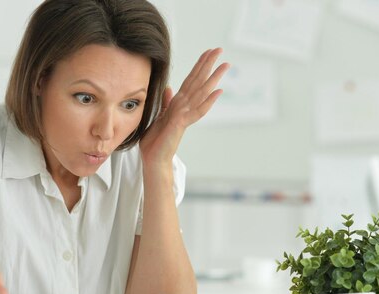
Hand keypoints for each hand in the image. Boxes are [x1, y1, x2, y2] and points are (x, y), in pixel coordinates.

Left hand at [140, 48, 228, 170]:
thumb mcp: (159, 116)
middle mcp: (184, 107)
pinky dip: (208, 102)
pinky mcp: (182, 124)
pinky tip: (218, 91)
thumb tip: (169, 88)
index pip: (190, 80)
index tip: (208, 52)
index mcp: (178, 104)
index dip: (198, 65)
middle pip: (198, 82)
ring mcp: (185, 115)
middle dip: (208, 65)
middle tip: (220, 49)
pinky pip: (197, 111)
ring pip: (202, 93)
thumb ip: (166, 103)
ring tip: (225, 65)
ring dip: (213, 79)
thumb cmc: (155, 142)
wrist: (152, 159)